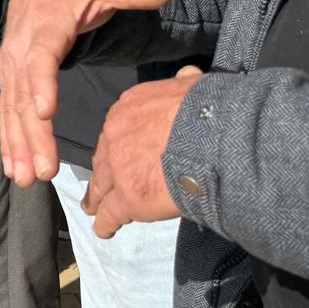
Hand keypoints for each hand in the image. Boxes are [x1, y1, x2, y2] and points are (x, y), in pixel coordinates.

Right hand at [0, 0, 180, 186]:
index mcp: (45, 27)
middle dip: (32, 134)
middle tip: (45, 169)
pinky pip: (7, 114)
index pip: (41, 57)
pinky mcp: (10, 82)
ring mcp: (11, 69)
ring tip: (27, 178)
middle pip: (24, 95)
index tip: (47, 111)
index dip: (42, 83)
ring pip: (12, 110)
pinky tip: (14, 170)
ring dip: (18, 146)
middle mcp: (21, 51)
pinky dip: (9, 143)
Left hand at [83, 66, 201, 236]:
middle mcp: (115, 134)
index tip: (118, 155)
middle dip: (103, 173)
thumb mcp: (192, 85)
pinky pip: (111, 213)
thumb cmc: (211, 109)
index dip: (118, 145)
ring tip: (93, 209)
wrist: (215, 137)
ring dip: (98, 199)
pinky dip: (106, 223)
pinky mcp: (129, 197)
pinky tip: (104, 230)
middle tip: (98, 187)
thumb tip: (187, 76)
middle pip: (104, 158)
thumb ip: (183, 83)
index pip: (118, 131)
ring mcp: (118, 167)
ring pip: (102, 187)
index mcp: (128, 107)